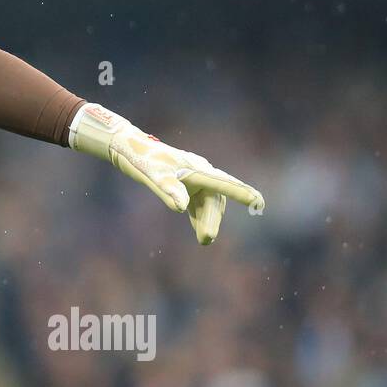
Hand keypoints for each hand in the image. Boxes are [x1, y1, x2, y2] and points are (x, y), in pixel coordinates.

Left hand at [69, 104, 264, 244]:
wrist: (128, 147)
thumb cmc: (142, 160)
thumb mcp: (154, 176)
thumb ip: (169, 190)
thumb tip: (181, 208)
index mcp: (197, 169)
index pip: (223, 183)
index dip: (241, 193)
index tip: (259, 201)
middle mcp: (200, 171)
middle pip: (215, 198)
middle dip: (213, 219)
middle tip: (205, 239)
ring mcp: (194, 176)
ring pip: (208, 201)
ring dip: (207, 219)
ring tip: (204, 239)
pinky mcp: (186, 181)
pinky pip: (199, 200)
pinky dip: (199, 214)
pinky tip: (199, 228)